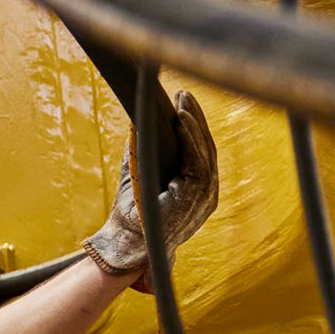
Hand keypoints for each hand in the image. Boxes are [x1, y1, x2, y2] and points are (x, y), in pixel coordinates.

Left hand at [81, 91, 219, 292]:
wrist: (127, 241)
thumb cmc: (131, 213)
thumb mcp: (139, 174)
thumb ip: (143, 152)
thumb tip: (137, 123)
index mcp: (198, 190)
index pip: (201, 151)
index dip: (195, 125)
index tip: (184, 101)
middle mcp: (207, 194)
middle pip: (207, 147)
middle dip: (196, 117)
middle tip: (184, 93)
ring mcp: (205, 197)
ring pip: (205, 151)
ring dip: (194, 122)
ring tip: (183, 100)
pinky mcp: (197, 198)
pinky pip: (198, 161)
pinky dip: (191, 138)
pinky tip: (182, 120)